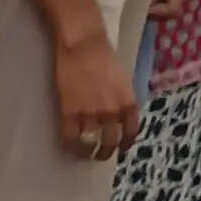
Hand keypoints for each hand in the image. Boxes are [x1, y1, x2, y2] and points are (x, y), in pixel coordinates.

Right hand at [54, 26, 141, 161]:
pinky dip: (70, 146)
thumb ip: (123, 98)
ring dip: (88, 152)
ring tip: (85, 153)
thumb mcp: (123, 80)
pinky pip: (70, 138)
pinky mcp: (70, 113)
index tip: (122, 147)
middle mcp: (112, 112)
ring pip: (90, 143)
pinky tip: (70, 146)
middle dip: (106, 152)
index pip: (131, 131)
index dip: (126, 143)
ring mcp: (90, 114)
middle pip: (111, 142)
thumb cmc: (104, 56)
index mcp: (127, 103)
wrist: (84, 45)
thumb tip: (121, 114)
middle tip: (100, 154)